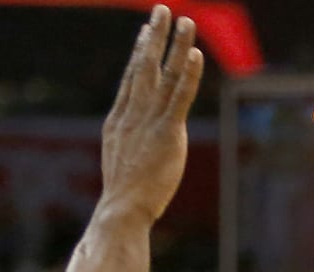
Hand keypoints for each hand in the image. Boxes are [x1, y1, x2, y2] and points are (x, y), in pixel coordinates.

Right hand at [98, 6, 203, 226]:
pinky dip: (188, 74)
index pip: (131, 79)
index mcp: (119, 122)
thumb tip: (132, 146)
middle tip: (161, 10)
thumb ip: (129, 146)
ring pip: (164, 75)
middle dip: (154, 37)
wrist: (121, 211)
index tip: (145, 32)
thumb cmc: (123, 198)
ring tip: (184, 21)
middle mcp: (133, 116)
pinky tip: (194, 54)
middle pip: (144, 67)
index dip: (139, 53)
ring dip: (175, 46)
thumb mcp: (120, 164)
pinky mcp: (167, 134)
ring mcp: (149, 123)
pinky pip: (179, 97)